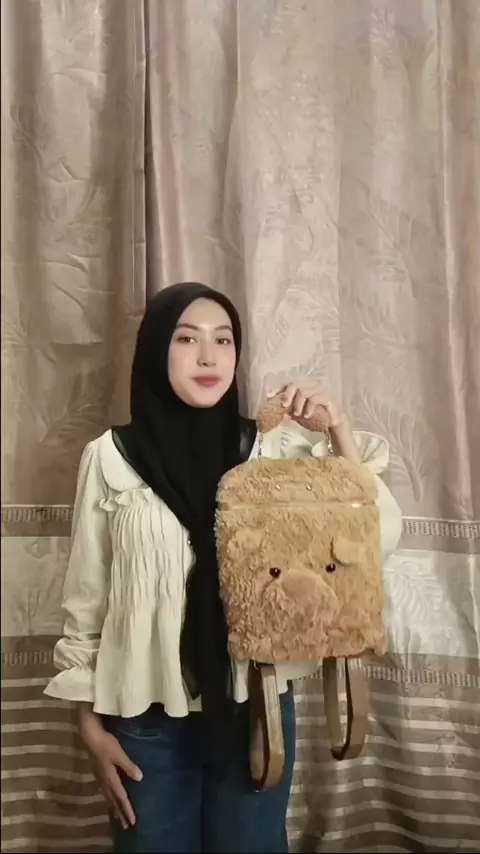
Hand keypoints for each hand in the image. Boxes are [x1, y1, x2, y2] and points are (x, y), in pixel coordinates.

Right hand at [78, 705, 141, 829]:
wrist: (89, 736)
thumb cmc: (106, 744)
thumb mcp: (119, 754)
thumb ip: (128, 766)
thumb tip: (139, 778)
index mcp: (111, 778)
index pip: (121, 797)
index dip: (127, 809)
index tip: (132, 821)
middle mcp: (104, 781)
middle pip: (113, 801)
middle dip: (120, 813)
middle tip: (125, 825)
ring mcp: (99, 777)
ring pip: (108, 797)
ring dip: (113, 807)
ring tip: (117, 816)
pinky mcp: (97, 772)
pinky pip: (104, 790)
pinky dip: (108, 798)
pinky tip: (108, 796)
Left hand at [268, 381, 344, 428]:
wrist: (332, 421)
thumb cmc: (315, 415)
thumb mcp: (298, 415)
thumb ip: (288, 412)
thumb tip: (278, 414)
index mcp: (302, 387)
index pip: (288, 384)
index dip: (278, 389)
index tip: (269, 396)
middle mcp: (310, 385)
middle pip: (295, 384)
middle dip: (287, 395)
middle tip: (284, 406)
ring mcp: (319, 389)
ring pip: (304, 391)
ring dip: (298, 404)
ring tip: (297, 414)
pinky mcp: (327, 396)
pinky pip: (315, 399)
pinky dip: (308, 408)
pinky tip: (306, 416)